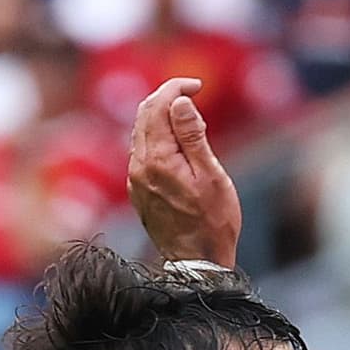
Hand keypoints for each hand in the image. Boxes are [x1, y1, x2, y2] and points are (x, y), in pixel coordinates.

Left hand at [128, 78, 241, 267]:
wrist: (197, 263)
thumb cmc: (213, 222)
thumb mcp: (212, 176)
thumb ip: (193, 136)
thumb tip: (180, 102)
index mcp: (158, 159)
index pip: (157, 106)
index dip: (175, 88)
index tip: (196, 86)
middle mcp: (139, 166)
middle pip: (144, 114)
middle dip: (166, 97)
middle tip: (192, 93)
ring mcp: (135, 179)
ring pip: (141, 132)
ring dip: (161, 116)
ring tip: (187, 115)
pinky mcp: (138, 190)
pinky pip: (142, 152)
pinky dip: (157, 137)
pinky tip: (176, 143)